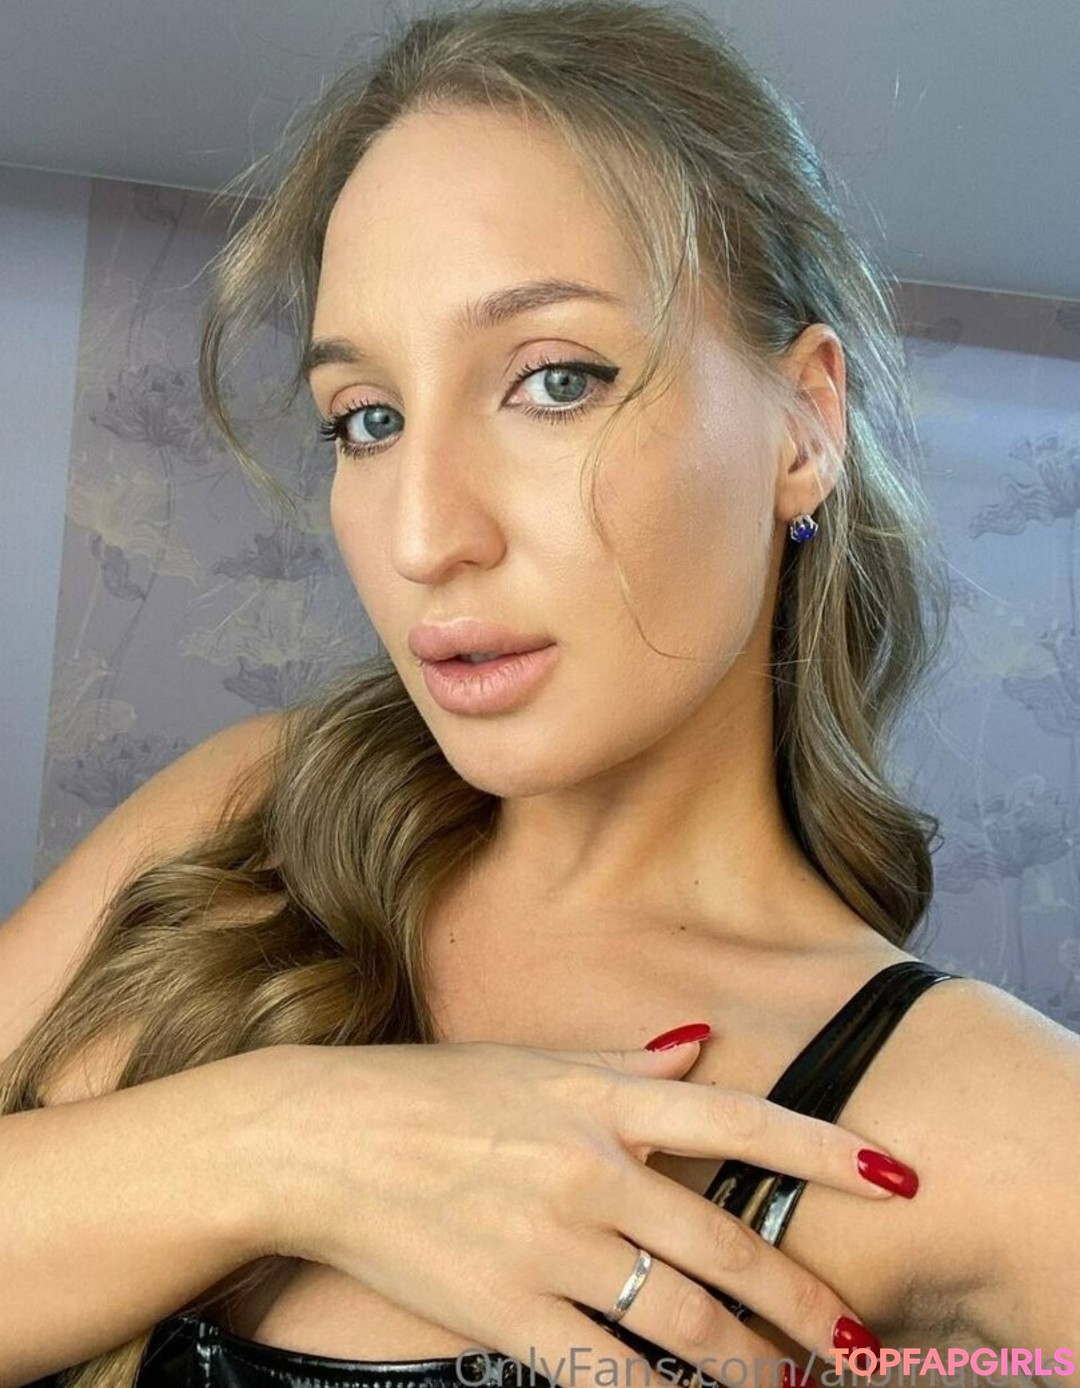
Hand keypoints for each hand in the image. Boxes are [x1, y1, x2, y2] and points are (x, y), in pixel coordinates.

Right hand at [257, 1039, 901, 1387]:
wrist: (321, 1140)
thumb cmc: (428, 1093)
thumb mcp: (530, 1061)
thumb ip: (625, 1064)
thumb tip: (699, 1047)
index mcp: (598, 1099)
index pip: (735, 1120)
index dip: (822, 1149)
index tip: (896, 1175)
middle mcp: (588, 1169)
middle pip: (723, 1246)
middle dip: (802, 1304)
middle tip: (853, 1345)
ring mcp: (548, 1244)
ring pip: (679, 1321)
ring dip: (747, 1366)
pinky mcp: (503, 1310)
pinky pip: (601, 1370)